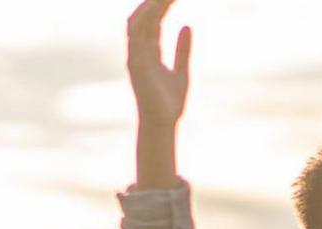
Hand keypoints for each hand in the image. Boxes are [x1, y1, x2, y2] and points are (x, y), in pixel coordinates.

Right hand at [127, 0, 191, 126]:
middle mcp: (139, 50)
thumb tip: (186, 25)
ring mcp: (135, 55)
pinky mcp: (135, 63)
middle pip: (145, 18)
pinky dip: (144, 18)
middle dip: (155, 2)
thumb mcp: (182, 70)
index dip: (162, 5)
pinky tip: (155, 6)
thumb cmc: (170, 102)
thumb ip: (183, 49)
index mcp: (149, 52)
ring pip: (138, 22)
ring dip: (150, 6)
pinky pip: (136, 35)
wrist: (163, 124)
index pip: (153, 22)